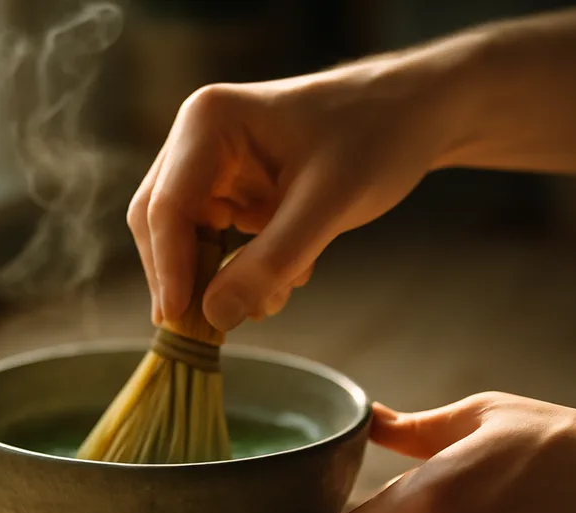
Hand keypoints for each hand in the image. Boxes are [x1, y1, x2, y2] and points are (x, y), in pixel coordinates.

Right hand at [126, 56, 462, 330]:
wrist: (413, 117)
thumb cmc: (376, 138)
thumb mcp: (329, 203)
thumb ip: (272, 261)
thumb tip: (214, 317)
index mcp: (209, 122)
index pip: (166, 206)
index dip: (169, 267)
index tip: (180, 321)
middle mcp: (198, 141)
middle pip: (162, 224)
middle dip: (189, 278)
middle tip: (210, 332)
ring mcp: (214, 167)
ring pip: (187, 240)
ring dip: (220, 278)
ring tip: (274, 296)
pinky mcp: (234, 192)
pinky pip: (217, 244)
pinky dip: (243, 270)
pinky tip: (289, 275)